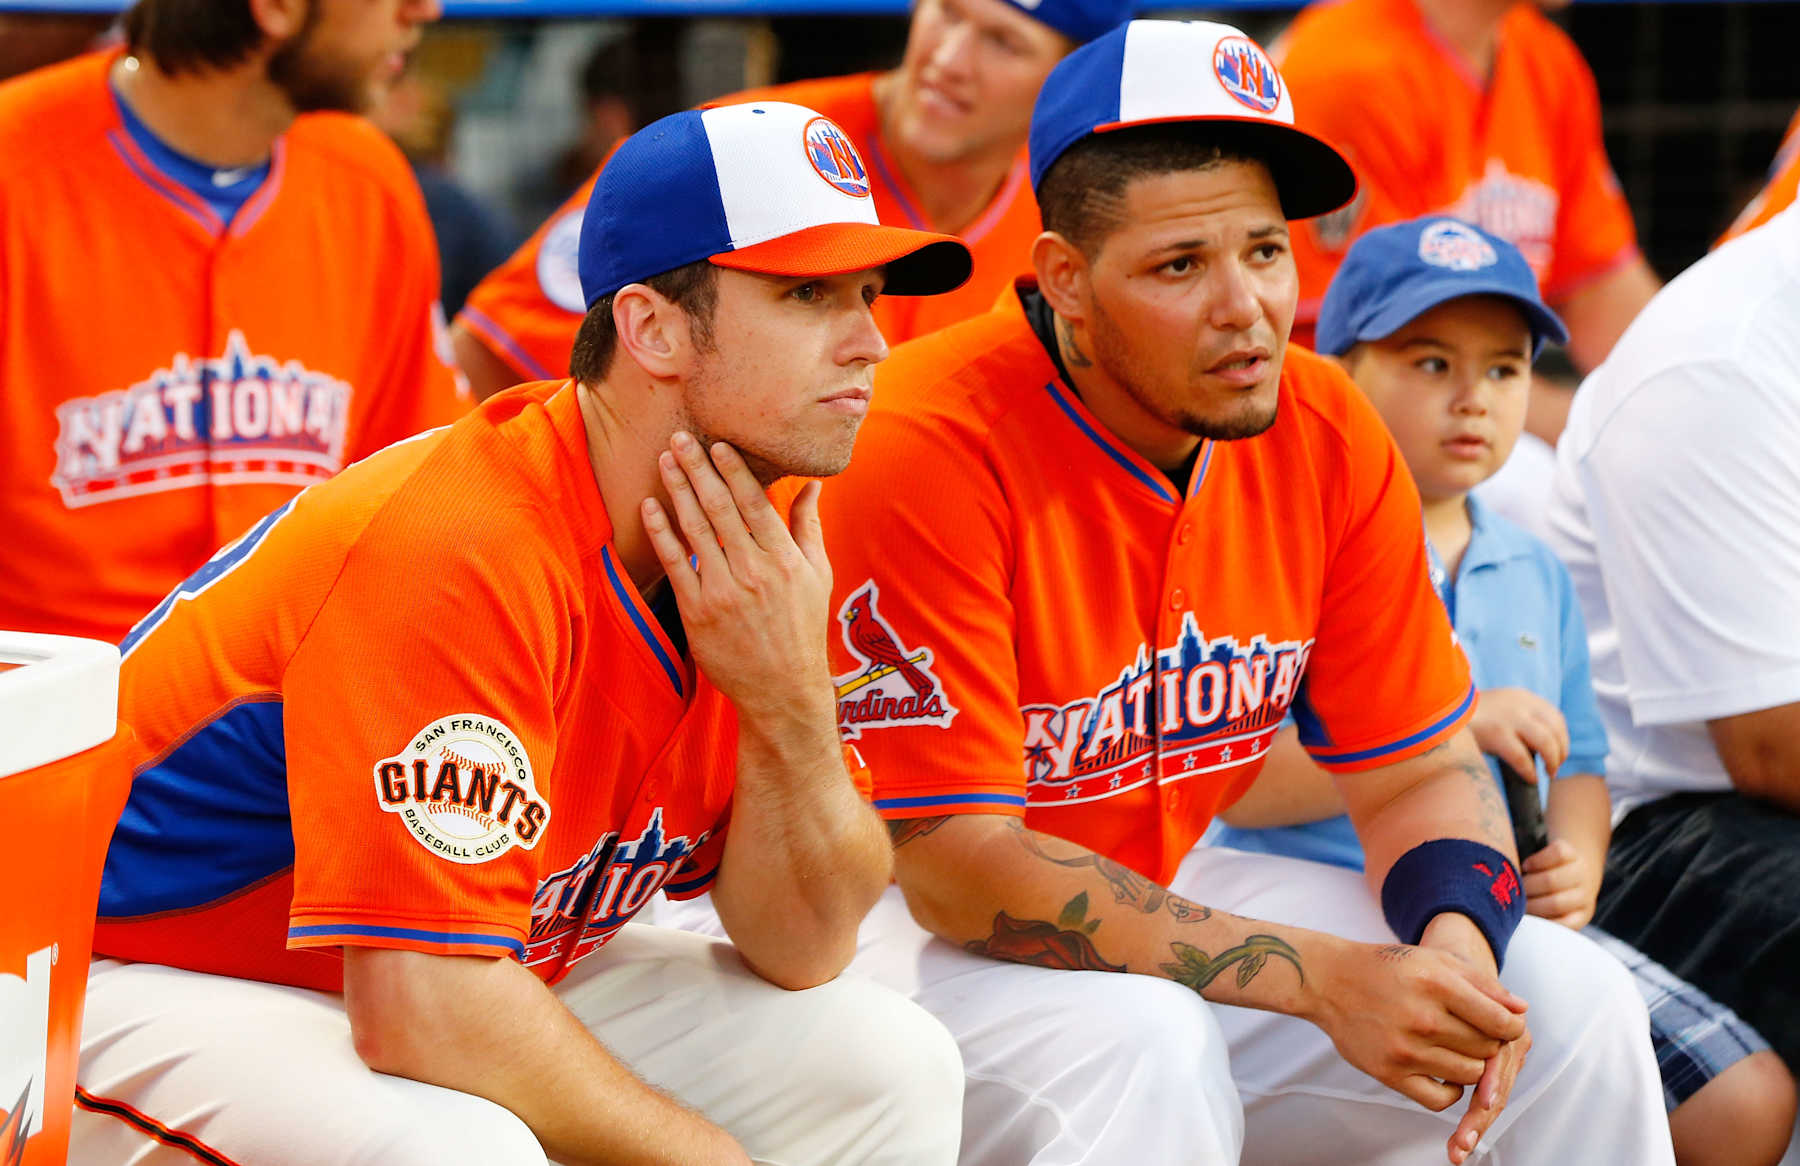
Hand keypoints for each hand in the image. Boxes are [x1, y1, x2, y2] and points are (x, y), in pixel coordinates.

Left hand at [640, 432, 834, 721]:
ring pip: (695, 529)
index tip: (718, 443)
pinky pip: (674, 562)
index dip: (734, 470)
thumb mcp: (819, 576)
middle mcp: (754, 571)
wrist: (782, 688)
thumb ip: (808, 527)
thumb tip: (811, 485)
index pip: (754, 503)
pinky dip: (661, 532)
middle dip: (698, 469)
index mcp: (784, 559)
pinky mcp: (698, 611)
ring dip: (677, 490)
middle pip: (720, 508)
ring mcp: (723, 591)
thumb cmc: (802, 629)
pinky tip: (650, 506)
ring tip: (665, 459)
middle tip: (681, 438)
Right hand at [1310, 923, 1527, 1164]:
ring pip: (1469, 1075)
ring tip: (1456, 1048)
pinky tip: (1445, 1072)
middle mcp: (1423, 1019)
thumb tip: (1521, 1011)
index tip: (1503, 1025)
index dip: (1510, 1026)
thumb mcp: (1435, 960)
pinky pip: (1441, 1099)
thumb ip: (1482, 984)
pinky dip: (1452, 1090)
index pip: (1500, 1021)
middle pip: (1486, 1048)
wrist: (1330, 981)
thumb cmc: (1387, 967)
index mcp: (1437, 985)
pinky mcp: (1389, 1073)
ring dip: (1472, 1065)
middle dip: (1488, 1042)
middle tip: (1472, 1032)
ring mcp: (1405, 1049)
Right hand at [1470, 688, 1567, 780]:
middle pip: (1556, 730)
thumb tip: (1540, 746)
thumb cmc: (1469, 717)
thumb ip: (1520, 718)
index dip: (1562, 738)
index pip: (1555, 717)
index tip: (1558, 753)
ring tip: (1547, 774)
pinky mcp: (1496, 734)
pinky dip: (1530, 771)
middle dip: (1561, 752)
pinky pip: (1523, 757)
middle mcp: (1520, 705)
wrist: (1440, 712)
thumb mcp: (1499, 707)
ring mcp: (1509, 718)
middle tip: (1554, 767)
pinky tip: (1530, 778)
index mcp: (1522, 697)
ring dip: (1552, 761)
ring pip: (1546, 743)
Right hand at [1521, 838, 1599, 928]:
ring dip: (1528, 883)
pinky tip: (1527, 867)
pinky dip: (1535, 862)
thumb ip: (1540, 918)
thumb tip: (1517, 922)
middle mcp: (1584, 895)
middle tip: (1513, 900)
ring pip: (1551, 880)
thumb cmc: (1553, 892)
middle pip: (1555, 903)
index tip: (1522, 918)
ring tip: (1517, 883)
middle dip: (1528, 902)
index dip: (1539, 921)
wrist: (1573, 864)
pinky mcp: (1571, 852)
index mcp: (1581, 915)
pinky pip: (1554, 856)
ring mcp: (1580, 872)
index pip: (1562, 924)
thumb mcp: (1552, 911)